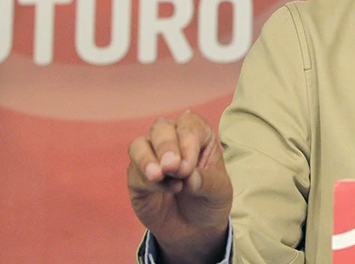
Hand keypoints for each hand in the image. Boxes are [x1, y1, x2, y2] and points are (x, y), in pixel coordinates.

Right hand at [127, 111, 232, 263]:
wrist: (195, 228)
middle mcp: (172, 140)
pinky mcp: (136, 177)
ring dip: (147, 159)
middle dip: (166, 146)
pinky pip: (134, 172)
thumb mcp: (220, 192)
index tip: (189, 167)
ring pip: (139, 145)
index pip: (189, 125)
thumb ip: (206, 181)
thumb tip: (189, 175)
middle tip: (172, 167)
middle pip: (161, 128)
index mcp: (198, 135)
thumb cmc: (210, 200)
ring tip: (159, 175)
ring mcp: (151, 157)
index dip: (188, 142)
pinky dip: (148, 181)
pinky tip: (167, 190)